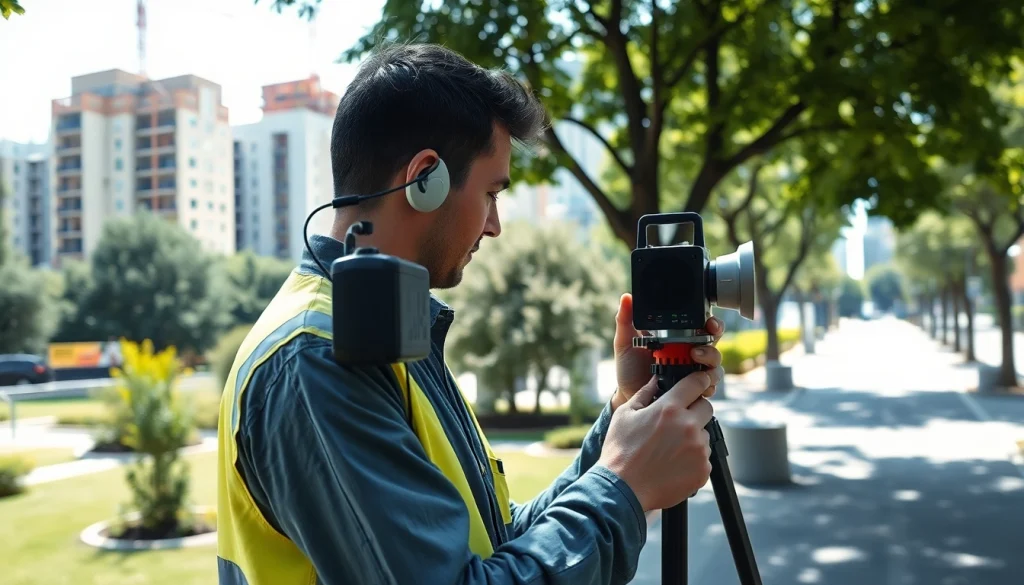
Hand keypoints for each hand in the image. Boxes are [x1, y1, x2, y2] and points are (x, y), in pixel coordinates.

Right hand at [598, 370, 715, 511]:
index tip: (697, 383)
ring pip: (705, 435)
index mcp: (669, 409)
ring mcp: (698, 450)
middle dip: (695, 410)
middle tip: (677, 421)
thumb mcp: (625, 415)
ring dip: (693, 437)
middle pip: (706, 408)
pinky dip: (693, 459)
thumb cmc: (620, 451)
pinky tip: (673, 464)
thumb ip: (644, 393)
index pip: (696, 383)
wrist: (623, 489)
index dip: (698, 381)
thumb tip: (655, 381)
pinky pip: (704, 458)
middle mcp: (688, 427)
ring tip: (670, 448)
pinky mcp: (703, 470)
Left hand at [611, 294, 726, 410]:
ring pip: (715, 363)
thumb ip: (625, 320)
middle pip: (714, 341)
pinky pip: (710, 385)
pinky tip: (699, 385)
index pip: (702, 324)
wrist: (628, 395)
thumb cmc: (629, 368)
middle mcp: (690, 350)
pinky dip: (709, 384)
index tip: (709, 322)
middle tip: (695, 349)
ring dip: (710, 361)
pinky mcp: (695, 388)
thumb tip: (627, 297)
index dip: (711, 321)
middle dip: (712, 342)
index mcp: (678, 336)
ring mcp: (694, 369)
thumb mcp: (625, 342)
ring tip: (695, 361)